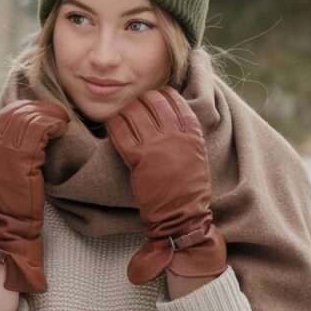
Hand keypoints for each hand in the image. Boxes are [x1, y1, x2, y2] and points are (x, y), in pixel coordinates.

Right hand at [0, 99, 69, 292]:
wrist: (11, 229)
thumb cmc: (18, 207)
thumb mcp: (11, 175)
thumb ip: (15, 155)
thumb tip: (35, 138)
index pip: (6, 115)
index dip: (27, 109)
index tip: (46, 112)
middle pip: (17, 112)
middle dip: (41, 109)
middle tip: (59, 113)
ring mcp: (6, 154)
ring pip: (28, 118)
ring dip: (50, 115)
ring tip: (63, 120)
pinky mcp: (21, 161)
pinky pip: (38, 131)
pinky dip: (52, 124)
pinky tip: (63, 129)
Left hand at [105, 86, 226, 284]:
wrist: (182, 215)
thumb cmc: (189, 188)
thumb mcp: (197, 153)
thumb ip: (185, 132)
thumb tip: (169, 114)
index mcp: (191, 131)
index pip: (172, 98)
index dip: (159, 95)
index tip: (152, 99)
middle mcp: (174, 134)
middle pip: (150, 100)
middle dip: (139, 101)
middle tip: (134, 108)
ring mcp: (155, 145)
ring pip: (133, 112)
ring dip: (124, 111)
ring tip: (122, 117)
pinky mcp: (137, 159)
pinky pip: (120, 130)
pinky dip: (114, 124)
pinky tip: (113, 127)